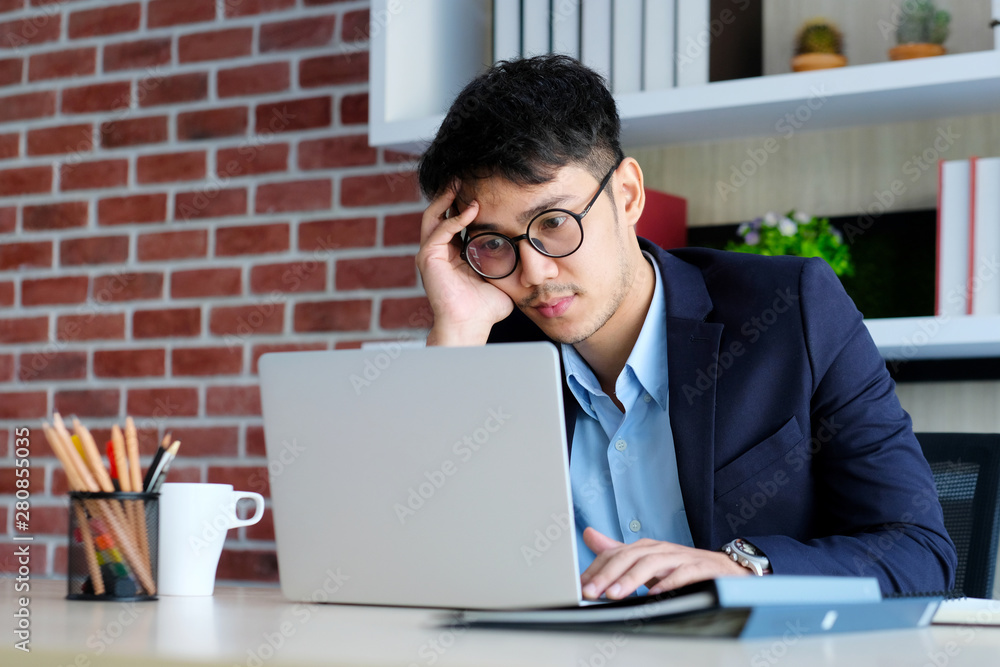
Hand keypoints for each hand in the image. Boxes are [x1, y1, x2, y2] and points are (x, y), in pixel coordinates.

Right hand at [416, 182, 513, 345]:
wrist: (470, 325)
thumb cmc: (486, 309)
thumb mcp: (502, 278)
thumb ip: (511, 263)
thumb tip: (534, 254)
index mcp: (454, 255)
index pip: (454, 221)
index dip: (464, 203)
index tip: (481, 189)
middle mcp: (439, 252)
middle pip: (439, 213)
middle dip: (450, 193)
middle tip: (464, 176)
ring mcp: (431, 254)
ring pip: (433, 215)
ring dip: (447, 197)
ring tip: (460, 182)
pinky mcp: (428, 258)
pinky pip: (439, 230)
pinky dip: (454, 218)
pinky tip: (471, 210)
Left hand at [580, 527, 748, 599]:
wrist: (724, 569)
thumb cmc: (680, 566)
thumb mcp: (645, 559)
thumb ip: (617, 550)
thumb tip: (588, 535)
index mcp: (645, 547)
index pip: (615, 554)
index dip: (596, 569)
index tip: (581, 587)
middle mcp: (660, 549)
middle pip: (629, 557)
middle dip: (608, 574)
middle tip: (591, 592)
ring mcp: (680, 557)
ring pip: (652, 564)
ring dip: (632, 579)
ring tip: (616, 595)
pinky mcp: (701, 568)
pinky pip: (683, 574)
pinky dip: (669, 583)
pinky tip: (655, 594)